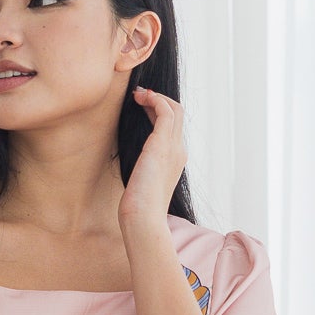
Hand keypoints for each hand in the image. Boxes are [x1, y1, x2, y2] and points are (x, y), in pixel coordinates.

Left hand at [119, 86, 187, 227]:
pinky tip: (139, 99)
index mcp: (175, 161)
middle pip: (177, 113)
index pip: (173, 127)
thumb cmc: (139, 208)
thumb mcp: (142, 184)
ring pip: (174, 108)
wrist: (144, 219)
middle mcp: (178, 151)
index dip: (159, 111)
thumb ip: (143, 169)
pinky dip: (154, 99)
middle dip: (159, 99)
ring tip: (137, 95)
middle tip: (139, 96)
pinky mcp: (162, 144)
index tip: (142, 106)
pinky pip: (165, 111)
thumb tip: (135, 165)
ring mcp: (173, 147)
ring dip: (155, 96)